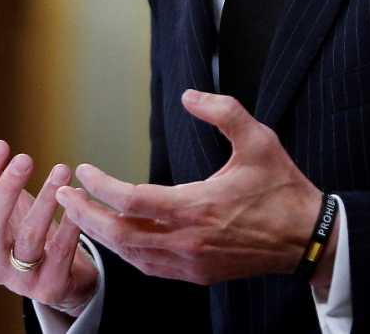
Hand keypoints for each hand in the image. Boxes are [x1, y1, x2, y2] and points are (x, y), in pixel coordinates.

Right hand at [0, 121, 98, 315]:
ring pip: (28, 239)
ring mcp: (20, 280)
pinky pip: (60, 254)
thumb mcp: (5, 200)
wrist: (65, 276)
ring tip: (62, 170)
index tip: (3, 145)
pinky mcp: (50, 288)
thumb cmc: (28, 231)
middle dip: (6, 189)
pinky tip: (78, 199)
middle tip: (26, 158)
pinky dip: (70, 225)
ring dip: (44, 202)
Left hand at [56, 90, 325, 286]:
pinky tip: (116, 236)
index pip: (129, 199)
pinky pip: (148, 266)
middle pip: (117, 233)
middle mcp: (186, 240)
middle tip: (62, 195)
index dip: (99, 184)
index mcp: (196, 207)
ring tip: (79, 214)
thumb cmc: (283, 188)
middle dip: (84, 215)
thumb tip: (187, 95)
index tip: (83, 169)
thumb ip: (223, 112)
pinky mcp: (196, 275)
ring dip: (99, 235)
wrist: (307, 238)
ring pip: (128, 255)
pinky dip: (124, 251)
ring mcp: (189, 263)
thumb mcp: (259, 140)